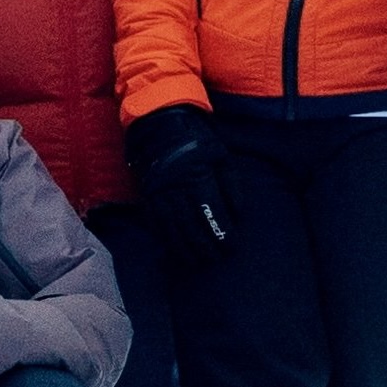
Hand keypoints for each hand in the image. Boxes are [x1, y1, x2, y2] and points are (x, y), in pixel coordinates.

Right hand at [122, 105, 232, 249]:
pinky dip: (166, 239)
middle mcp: (176, 188)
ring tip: (197, 262)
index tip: (230, 247)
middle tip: (215, 260)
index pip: (211, 213)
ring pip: (172, 229)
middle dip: (204, 247)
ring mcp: (159, 193)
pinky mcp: (148, 195)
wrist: (160, 123)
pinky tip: (175, 250)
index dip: (221, 233)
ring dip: (185, 249)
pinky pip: (156, 223)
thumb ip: (231, 187)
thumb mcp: (221, 156)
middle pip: (191, 226)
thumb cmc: (197, 140)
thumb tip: (238, 216)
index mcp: (198, 176)